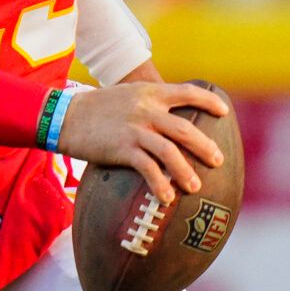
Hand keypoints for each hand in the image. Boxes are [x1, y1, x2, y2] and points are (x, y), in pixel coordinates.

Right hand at [56, 79, 227, 205]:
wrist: (65, 116)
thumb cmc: (96, 108)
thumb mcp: (126, 95)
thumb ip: (148, 102)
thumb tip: (168, 116)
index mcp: (150, 93)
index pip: (188, 92)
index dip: (209, 102)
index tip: (224, 112)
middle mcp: (146, 110)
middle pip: (185, 129)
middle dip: (205, 146)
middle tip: (217, 160)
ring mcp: (135, 130)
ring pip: (170, 152)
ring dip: (185, 171)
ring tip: (195, 186)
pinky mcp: (123, 149)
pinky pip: (148, 169)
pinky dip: (160, 184)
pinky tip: (167, 197)